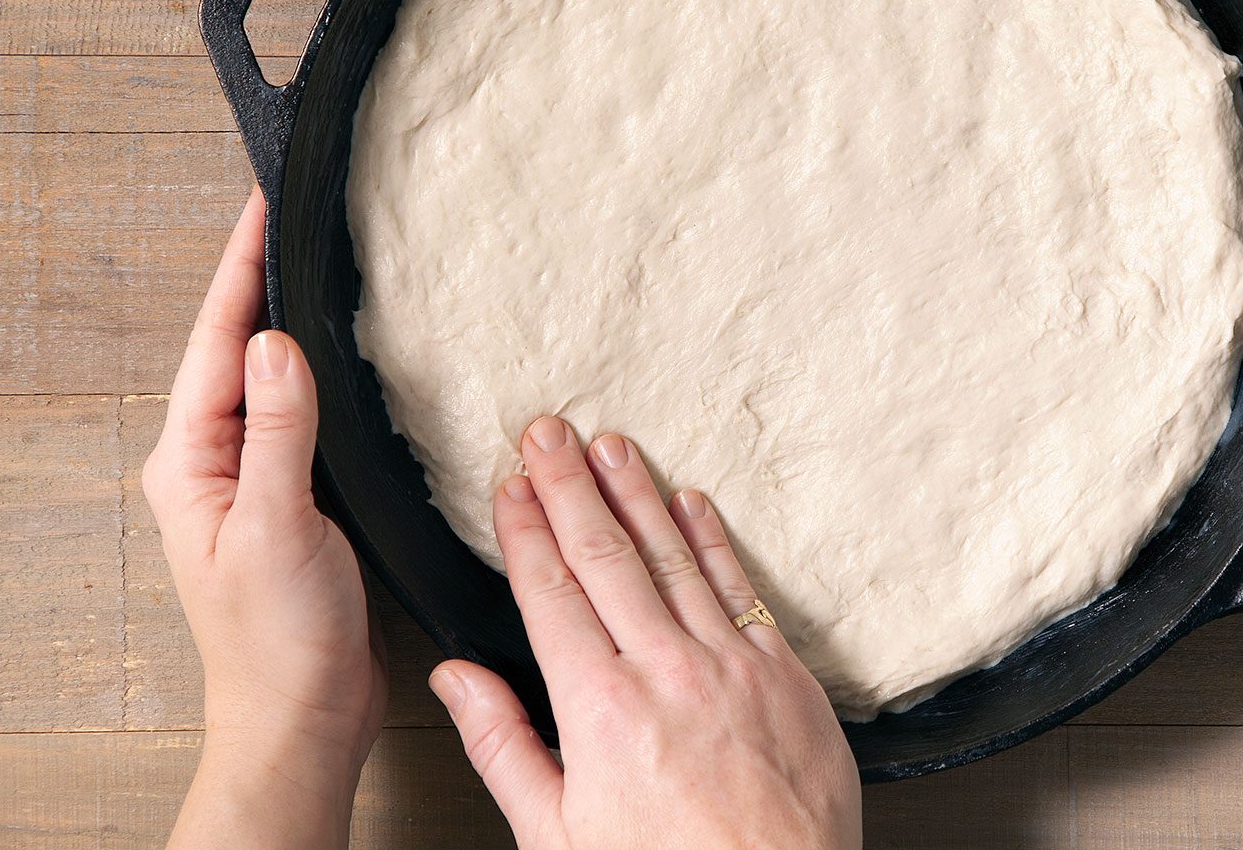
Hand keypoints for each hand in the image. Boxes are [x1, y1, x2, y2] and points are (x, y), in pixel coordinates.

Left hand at [144, 191, 385, 848]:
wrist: (304, 713)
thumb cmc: (280, 637)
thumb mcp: (278, 525)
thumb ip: (279, 431)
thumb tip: (276, 343)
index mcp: (191, 462)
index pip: (216, 344)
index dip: (241, 270)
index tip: (264, 205)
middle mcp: (214, 461)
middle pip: (235, 349)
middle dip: (261, 280)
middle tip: (292, 213)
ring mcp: (253, 478)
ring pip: (269, 378)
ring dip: (291, 323)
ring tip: (319, 265)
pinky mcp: (293, 497)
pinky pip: (302, 415)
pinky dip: (323, 374)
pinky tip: (349, 357)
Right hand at [429, 417, 861, 848]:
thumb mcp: (557, 835)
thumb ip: (504, 746)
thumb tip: (458, 679)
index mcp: (600, 709)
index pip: (551, 593)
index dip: (526, 531)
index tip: (508, 487)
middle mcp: (665, 672)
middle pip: (605, 556)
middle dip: (569, 486)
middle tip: (547, 432)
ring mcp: (730, 665)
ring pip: (673, 557)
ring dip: (637, 494)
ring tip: (610, 446)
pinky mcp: (785, 673)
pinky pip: (740, 587)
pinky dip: (713, 540)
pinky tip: (693, 502)